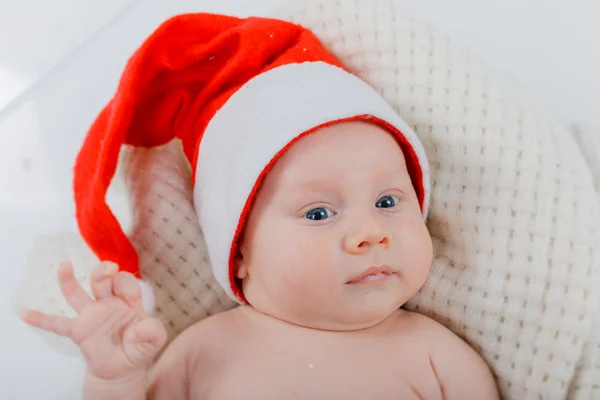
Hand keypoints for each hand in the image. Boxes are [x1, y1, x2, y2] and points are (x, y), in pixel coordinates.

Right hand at [21, 261, 166, 380]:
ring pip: (78, 293)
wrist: (123, 367)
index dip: (126, 283)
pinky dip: (42, 319)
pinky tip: (26, 313)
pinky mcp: (78, 330)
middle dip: (103, 271)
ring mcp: (92, 315)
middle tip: (107, 269)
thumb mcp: (154, 341)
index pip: (126, 283)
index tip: (128, 296)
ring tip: (64, 265)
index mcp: (128, 301)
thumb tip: (138, 328)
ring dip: (70, 279)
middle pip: (102, 280)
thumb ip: (153, 332)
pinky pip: (57, 324)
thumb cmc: (139, 347)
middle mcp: (109, 303)